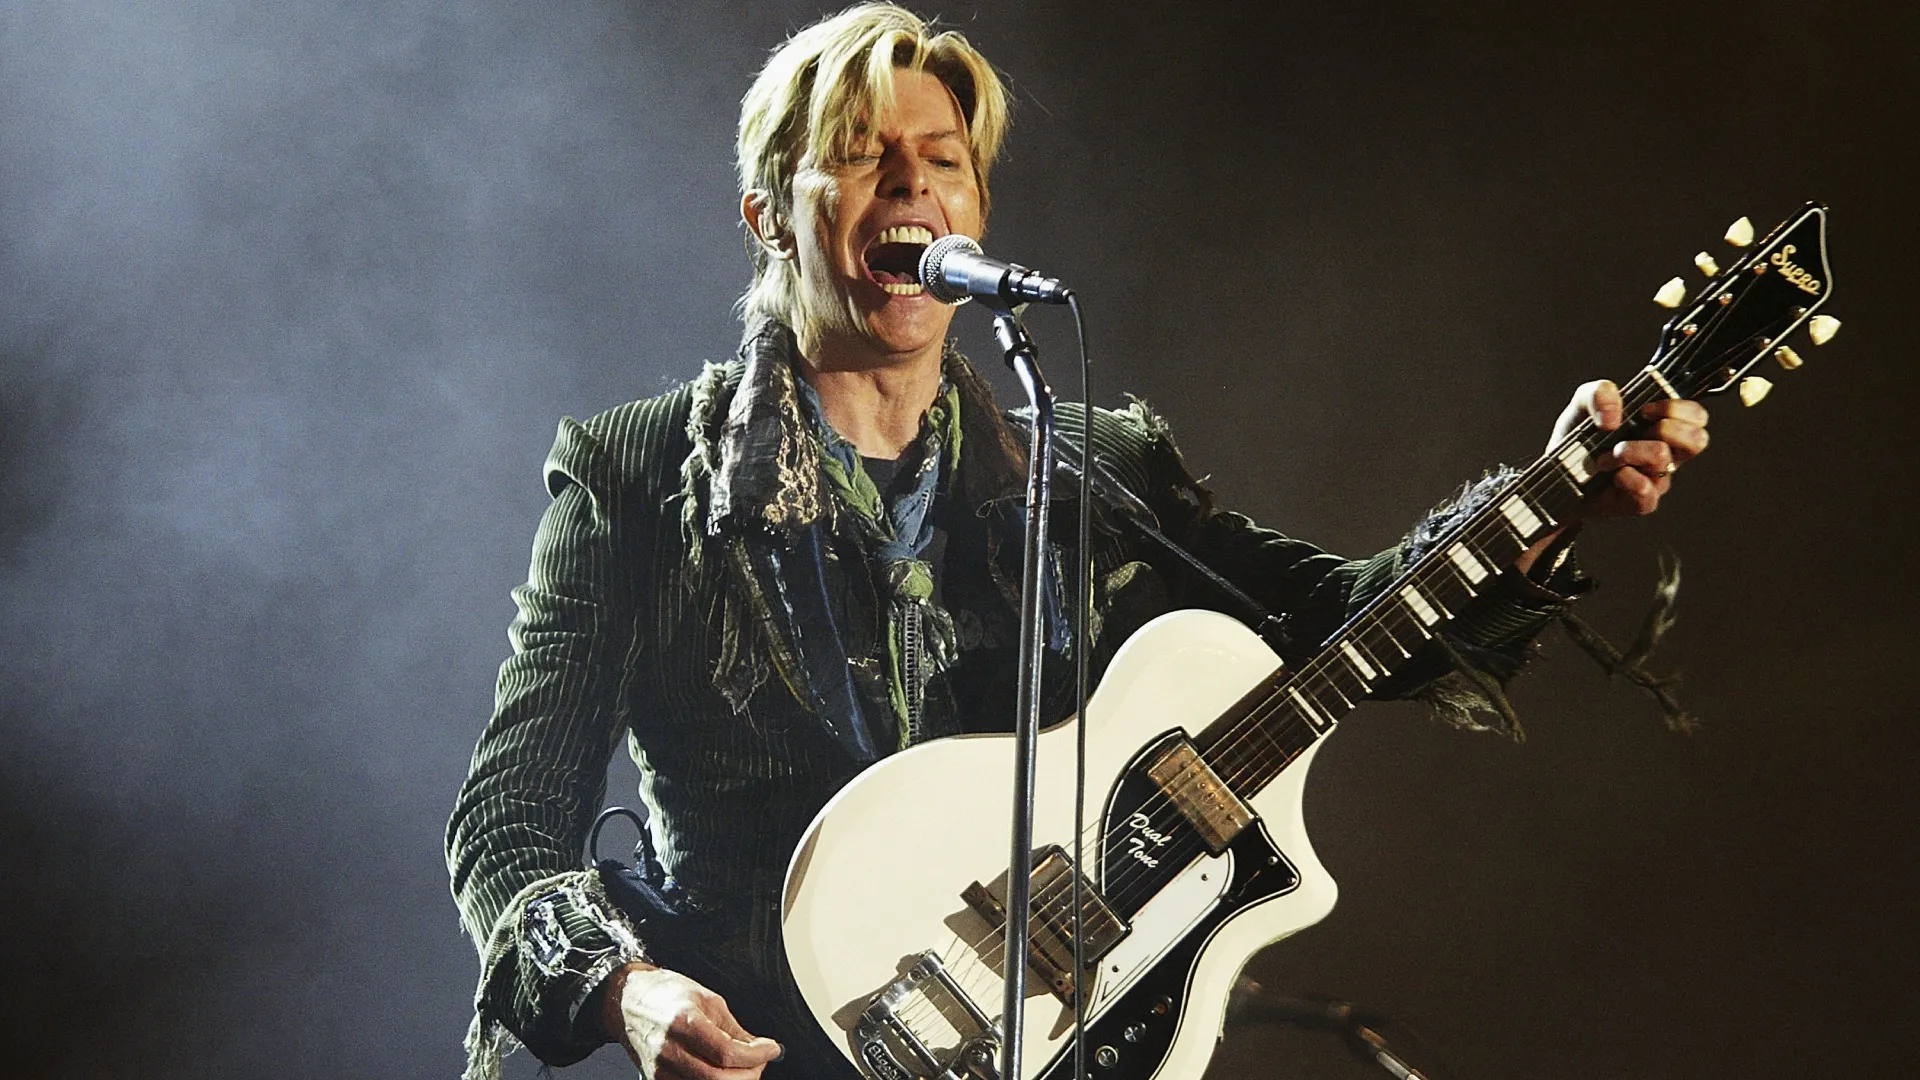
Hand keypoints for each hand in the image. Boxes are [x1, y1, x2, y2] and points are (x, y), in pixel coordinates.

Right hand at [601, 962, 782, 1079]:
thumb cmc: (664, 994)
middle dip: (749, 1073)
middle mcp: (668, 1049)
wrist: (626, 1002)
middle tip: (760, 1061)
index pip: (727, 1052)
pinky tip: (723, 1073)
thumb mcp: (706, 999)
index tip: (771, 1048)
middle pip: (718, 1079)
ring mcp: (659, 1070)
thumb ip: (733, 1028)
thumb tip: (758, 1048)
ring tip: (744, 1067)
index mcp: (683, 1022)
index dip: (756, 1055)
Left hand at [1515, 380, 1709, 574]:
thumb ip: (1599, 392)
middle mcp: (1666, 452)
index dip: (1678, 408)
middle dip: (1664, 427)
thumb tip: (1614, 416)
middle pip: (1697, 439)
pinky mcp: (1642, 502)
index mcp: (1661, 425)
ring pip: (1662, 458)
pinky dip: (1625, 478)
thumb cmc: (1578, 440)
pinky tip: (1612, 475)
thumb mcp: (1582, 405)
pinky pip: (1646, 490)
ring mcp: (1656, 478)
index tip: (1646, 409)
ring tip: (1607, 455)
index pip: (1696, 416)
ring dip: (1629, 451)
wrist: (1556, 475)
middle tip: (1635, 429)